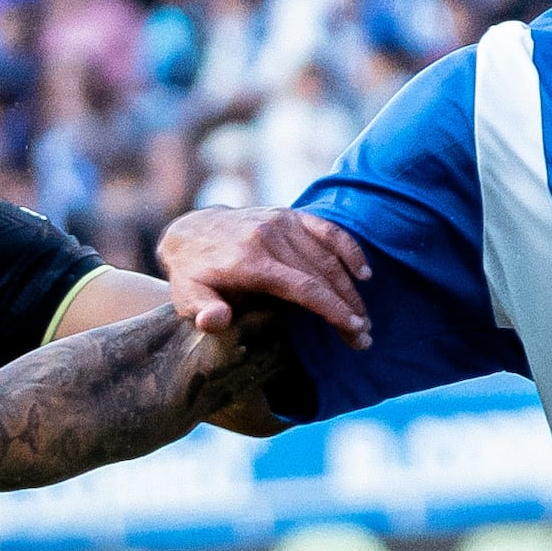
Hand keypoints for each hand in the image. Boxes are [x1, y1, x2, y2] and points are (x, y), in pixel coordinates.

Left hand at [152, 207, 369, 348]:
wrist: (190, 231)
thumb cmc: (193, 274)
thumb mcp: (187, 296)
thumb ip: (202, 310)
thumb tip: (214, 321)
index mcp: (250, 260)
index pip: (302, 287)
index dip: (331, 308)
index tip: (352, 328)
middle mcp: (270, 237)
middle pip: (321, 275)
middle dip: (346, 306)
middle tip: (363, 335)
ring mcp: (281, 222)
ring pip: (328, 257)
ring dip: (350, 288)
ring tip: (363, 317)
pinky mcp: (289, 215)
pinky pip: (326, 230)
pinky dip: (348, 250)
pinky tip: (364, 273)